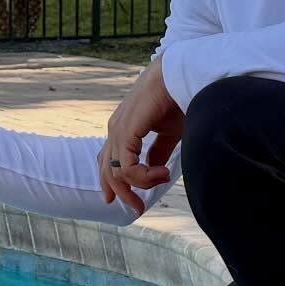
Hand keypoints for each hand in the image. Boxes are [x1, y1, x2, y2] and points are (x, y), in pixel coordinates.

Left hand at [98, 57, 183, 215]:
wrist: (178, 76)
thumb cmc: (175, 100)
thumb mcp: (167, 134)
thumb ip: (158, 153)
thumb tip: (154, 171)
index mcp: (122, 130)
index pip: (107, 162)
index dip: (112, 185)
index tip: (127, 203)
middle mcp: (115, 130)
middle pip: (107, 172)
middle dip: (123, 194)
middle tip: (138, 209)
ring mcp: (117, 130)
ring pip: (117, 172)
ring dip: (141, 184)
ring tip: (163, 179)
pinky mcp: (125, 131)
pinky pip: (126, 166)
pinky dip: (143, 176)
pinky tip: (161, 175)